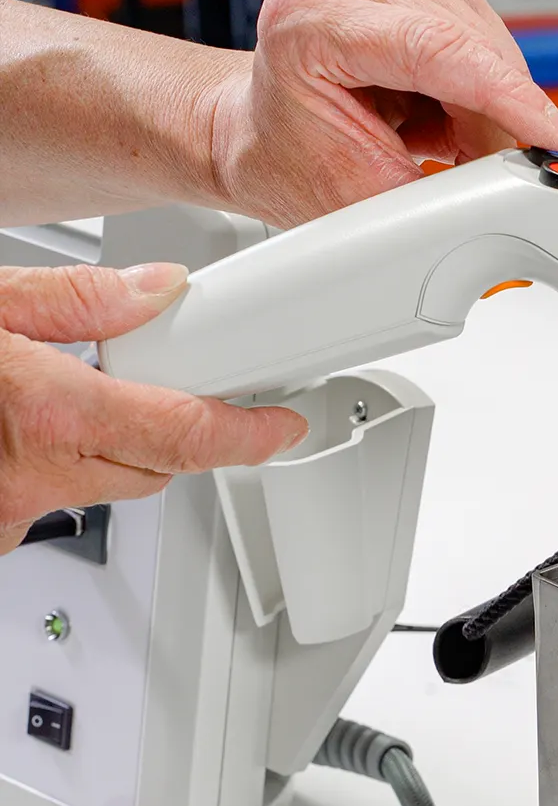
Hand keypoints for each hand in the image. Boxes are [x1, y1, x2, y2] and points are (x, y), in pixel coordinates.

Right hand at [0, 263, 308, 552]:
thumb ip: (78, 298)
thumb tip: (160, 289)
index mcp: (47, 416)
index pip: (187, 436)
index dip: (250, 434)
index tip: (283, 427)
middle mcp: (33, 480)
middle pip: (158, 465)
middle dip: (173, 427)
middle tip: (158, 383)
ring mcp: (10, 516)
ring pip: (107, 486)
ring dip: (110, 447)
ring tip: (62, 395)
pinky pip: (55, 501)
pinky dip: (62, 468)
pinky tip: (31, 431)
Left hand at [209, 0, 557, 227]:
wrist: (259, 137)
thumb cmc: (290, 164)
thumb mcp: (358, 199)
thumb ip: (434, 196)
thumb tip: (509, 189)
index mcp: (310, 19)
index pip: (436, 50)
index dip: (509, 99)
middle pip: (469, 46)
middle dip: (500, 119)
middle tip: (494, 177)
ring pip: (485, 42)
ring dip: (490, 106)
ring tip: (449, 148)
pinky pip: (482, 38)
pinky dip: (481, 88)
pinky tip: (447, 117)